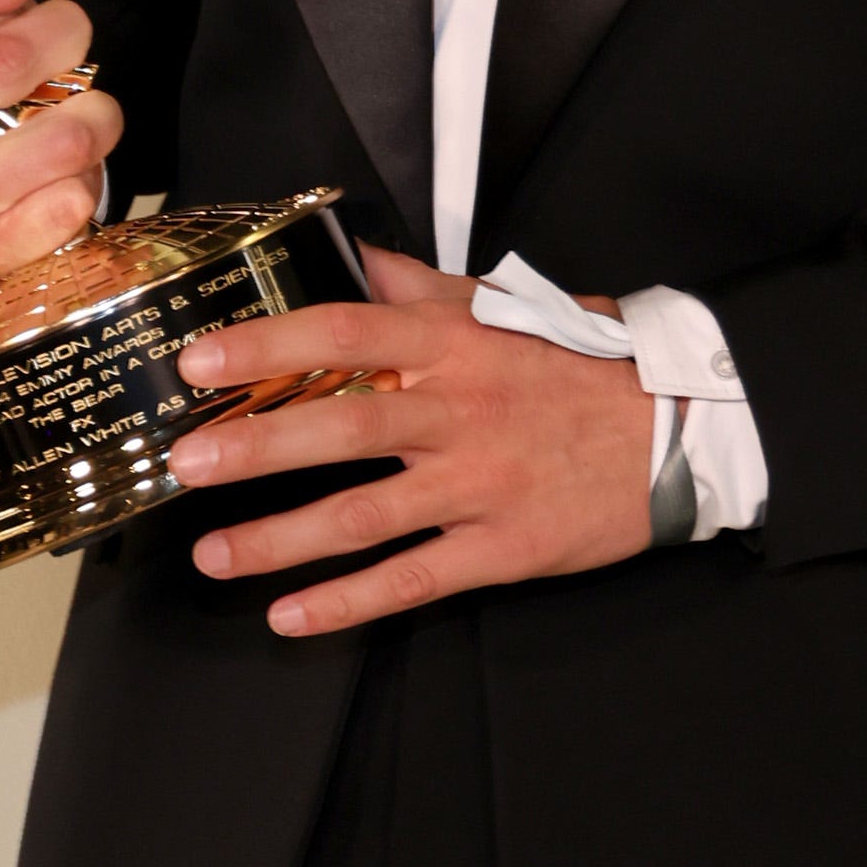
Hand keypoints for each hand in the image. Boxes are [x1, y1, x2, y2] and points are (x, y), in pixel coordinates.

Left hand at [167, 244, 655, 637]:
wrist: (678, 428)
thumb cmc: (580, 364)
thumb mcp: (500, 305)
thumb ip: (416, 284)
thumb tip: (345, 249)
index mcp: (453, 344)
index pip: (345, 331)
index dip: (268, 345)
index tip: (202, 360)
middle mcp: (459, 411)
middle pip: (343, 426)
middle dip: (257, 446)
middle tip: (188, 462)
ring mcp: (479, 484)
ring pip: (366, 515)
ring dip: (282, 539)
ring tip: (214, 556)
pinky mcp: (504, 547)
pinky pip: (414, 578)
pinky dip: (349, 603)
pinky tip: (292, 616)